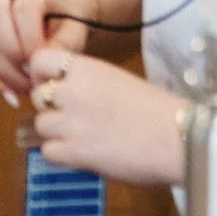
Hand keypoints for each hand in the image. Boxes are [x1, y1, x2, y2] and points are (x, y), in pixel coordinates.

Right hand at [0, 0, 89, 104]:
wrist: (59, 11)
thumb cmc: (69, 21)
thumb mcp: (76, 31)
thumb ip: (63, 45)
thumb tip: (40, 68)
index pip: (24, 10)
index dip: (32, 40)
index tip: (44, 64)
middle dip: (14, 59)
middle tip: (34, 81)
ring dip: (3, 74)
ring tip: (26, 91)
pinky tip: (9, 95)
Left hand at [28, 47, 186, 187]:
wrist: (179, 139)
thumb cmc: (159, 112)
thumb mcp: (118, 82)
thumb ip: (88, 84)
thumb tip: (66, 94)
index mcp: (87, 68)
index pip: (39, 60)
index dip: (41, 75)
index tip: (52, 85)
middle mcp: (73, 91)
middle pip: (37, 95)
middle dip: (50, 107)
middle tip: (71, 117)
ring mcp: (71, 121)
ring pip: (39, 124)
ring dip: (55, 133)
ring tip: (80, 138)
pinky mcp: (75, 152)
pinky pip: (47, 151)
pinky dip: (60, 155)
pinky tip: (81, 154)